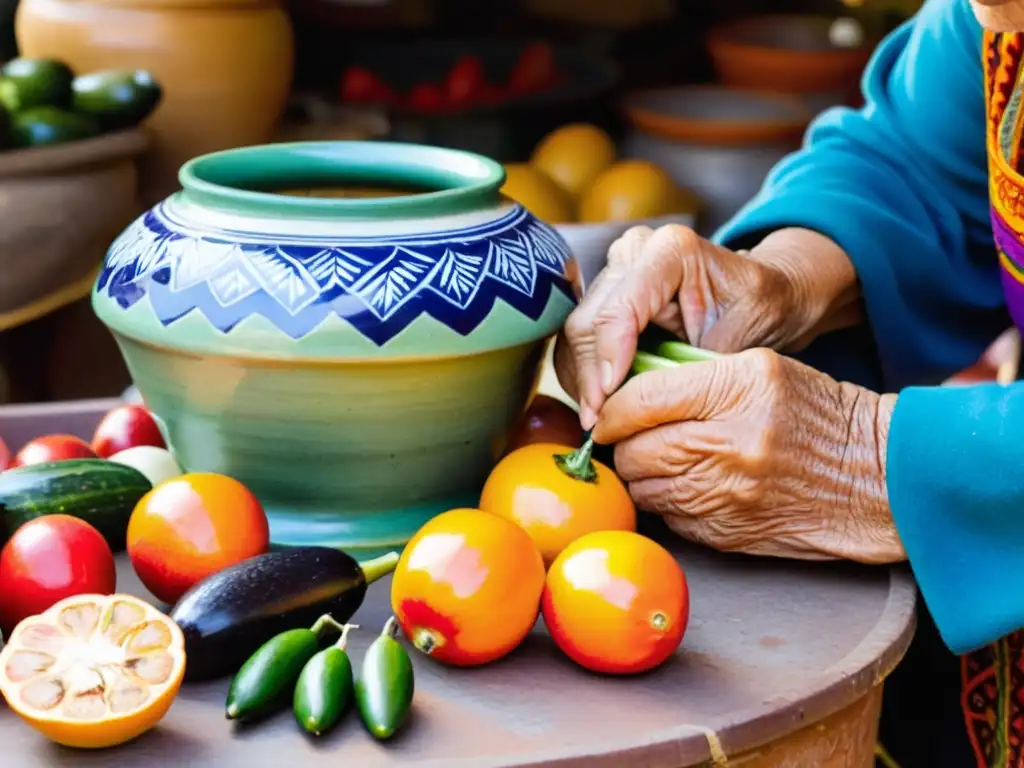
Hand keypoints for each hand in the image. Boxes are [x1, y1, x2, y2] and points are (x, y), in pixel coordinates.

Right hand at [555, 225, 861, 428]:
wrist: (766, 294)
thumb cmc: (761, 310)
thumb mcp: (742, 341)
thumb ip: (695, 370)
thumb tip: (649, 409)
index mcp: (671, 252)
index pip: (619, 310)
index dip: (608, 361)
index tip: (609, 406)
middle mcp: (634, 252)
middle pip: (589, 323)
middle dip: (591, 380)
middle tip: (599, 426)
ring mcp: (615, 270)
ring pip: (577, 334)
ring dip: (583, 381)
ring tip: (600, 421)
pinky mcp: (605, 293)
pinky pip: (581, 340)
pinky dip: (586, 375)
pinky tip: (601, 405)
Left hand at [593, 348, 904, 564]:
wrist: (880, 476)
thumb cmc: (820, 414)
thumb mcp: (763, 369)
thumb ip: (694, 378)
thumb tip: (628, 397)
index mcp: (737, 390)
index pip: (639, 401)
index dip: (611, 410)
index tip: (607, 414)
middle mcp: (729, 445)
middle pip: (633, 451)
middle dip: (622, 445)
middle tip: (630, 438)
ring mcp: (727, 495)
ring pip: (643, 489)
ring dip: (641, 476)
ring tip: (659, 461)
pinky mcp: (727, 533)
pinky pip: (669, 518)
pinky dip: (667, 502)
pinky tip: (687, 487)